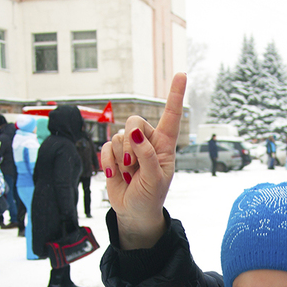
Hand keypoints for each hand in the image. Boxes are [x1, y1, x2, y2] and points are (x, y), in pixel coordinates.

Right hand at [100, 73, 185, 249]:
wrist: (134, 212)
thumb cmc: (151, 196)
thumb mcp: (155, 179)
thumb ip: (146, 155)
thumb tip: (133, 133)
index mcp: (165, 145)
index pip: (171, 116)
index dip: (175, 95)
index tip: (181, 74)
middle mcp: (147, 141)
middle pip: (134, 122)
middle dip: (130, 141)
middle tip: (133, 164)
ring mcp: (129, 147)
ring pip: (118, 136)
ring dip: (121, 158)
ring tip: (129, 174)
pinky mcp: (114, 154)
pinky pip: (106, 147)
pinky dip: (109, 162)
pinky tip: (116, 174)